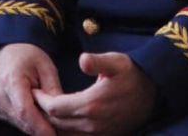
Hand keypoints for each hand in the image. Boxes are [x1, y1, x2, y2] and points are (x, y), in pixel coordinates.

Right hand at [0, 43, 63, 135]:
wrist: (8, 53)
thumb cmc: (28, 56)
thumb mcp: (46, 66)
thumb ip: (53, 89)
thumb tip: (64, 113)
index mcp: (11, 81)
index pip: (25, 111)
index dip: (40, 126)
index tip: (55, 135)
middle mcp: (1, 97)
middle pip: (24, 121)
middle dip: (44, 129)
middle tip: (64, 131)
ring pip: (23, 125)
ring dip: (40, 127)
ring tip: (58, 123)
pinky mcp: (1, 112)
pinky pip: (20, 123)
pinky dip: (34, 124)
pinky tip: (47, 119)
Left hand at [34, 51, 156, 134]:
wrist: (153, 93)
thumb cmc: (132, 74)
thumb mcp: (116, 61)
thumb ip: (97, 61)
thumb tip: (82, 59)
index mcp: (91, 104)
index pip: (54, 107)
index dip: (41, 99)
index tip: (34, 89)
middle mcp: (92, 124)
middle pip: (55, 123)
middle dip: (43, 112)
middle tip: (35, 99)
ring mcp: (97, 133)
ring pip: (64, 134)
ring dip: (53, 124)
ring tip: (46, 109)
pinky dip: (65, 131)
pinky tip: (63, 119)